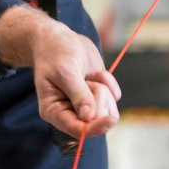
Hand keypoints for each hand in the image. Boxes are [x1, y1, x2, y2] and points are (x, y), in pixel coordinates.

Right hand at [0, 6, 120, 137]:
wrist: (59, 38)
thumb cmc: (55, 53)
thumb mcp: (65, 72)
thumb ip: (78, 94)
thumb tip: (88, 117)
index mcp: (54, 112)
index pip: (76, 129)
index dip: (94, 127)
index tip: (110, 119)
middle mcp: (70, 113)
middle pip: (97, 121)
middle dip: (98, 98)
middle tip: (87, 81)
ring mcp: (86, 105)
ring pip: (108, 109)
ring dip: (102, 88)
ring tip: (88, 76)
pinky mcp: (98, 95)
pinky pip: (114, 96)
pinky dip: (108, 81)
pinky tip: (94, 72)